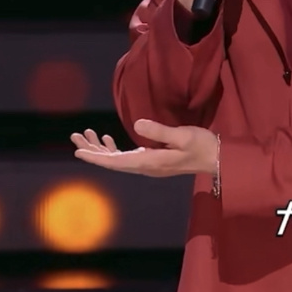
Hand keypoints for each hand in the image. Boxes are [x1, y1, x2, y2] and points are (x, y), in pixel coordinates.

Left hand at [70, 120, 217, 177]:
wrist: (217, 158)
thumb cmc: (202, 146)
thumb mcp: (183, 136)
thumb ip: (160, 131)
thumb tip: (136, 124)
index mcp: (150, 163)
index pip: (116, 162)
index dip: (95, 157)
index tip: (78, 151)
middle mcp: (145, 167)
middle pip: (112, 161)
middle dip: (92, 150)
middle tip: (74, 136)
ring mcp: (149, 165)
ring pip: (117, 159)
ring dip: (100, 148)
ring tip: (85, 134)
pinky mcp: (153, 160)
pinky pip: (126, 157)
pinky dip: (114, 149)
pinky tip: (107, 140)